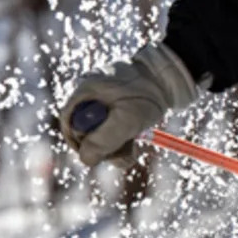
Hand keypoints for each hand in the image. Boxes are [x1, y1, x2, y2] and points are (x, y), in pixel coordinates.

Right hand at [57, 42, 198, 166]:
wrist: (168, 78)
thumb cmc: (147, 94)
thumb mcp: (127, 119)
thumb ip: (104, 140)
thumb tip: (85, 159)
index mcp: (84, 92)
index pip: (68, 124)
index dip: (79, 143)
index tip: (98, 155)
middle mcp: (88, 97)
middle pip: (83, 132)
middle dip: (102, 148)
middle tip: (124, 152)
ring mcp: (100, 103)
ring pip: (99, 135)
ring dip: (115, 148)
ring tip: (133, 145)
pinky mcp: (113, 109)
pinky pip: (110, 131)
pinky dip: (121, 140)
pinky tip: (134, 140)